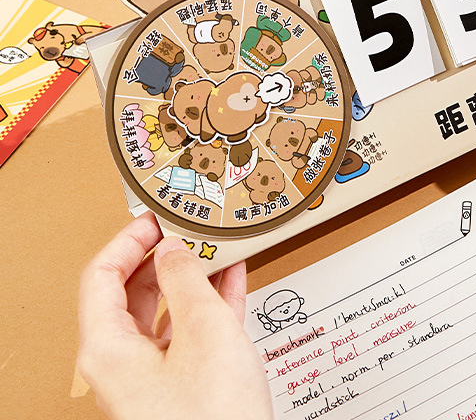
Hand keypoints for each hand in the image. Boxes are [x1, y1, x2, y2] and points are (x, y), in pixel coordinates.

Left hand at [77, 213, 272, 419]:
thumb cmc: (212, 416)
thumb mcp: (203, 329)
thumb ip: (186, 278)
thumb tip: (173, 248)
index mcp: (107, 348)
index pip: (101, 276)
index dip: (128, 239)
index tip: (156, 216)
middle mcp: (123, 361)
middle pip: (132, 290)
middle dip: (162, 254)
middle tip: (189, 226)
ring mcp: (154, 374)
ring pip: (167, 309)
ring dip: (192, 274)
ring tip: (216, 243)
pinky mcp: (185, 382)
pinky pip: (192, 329)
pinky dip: (211, 299)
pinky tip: (234, 275)